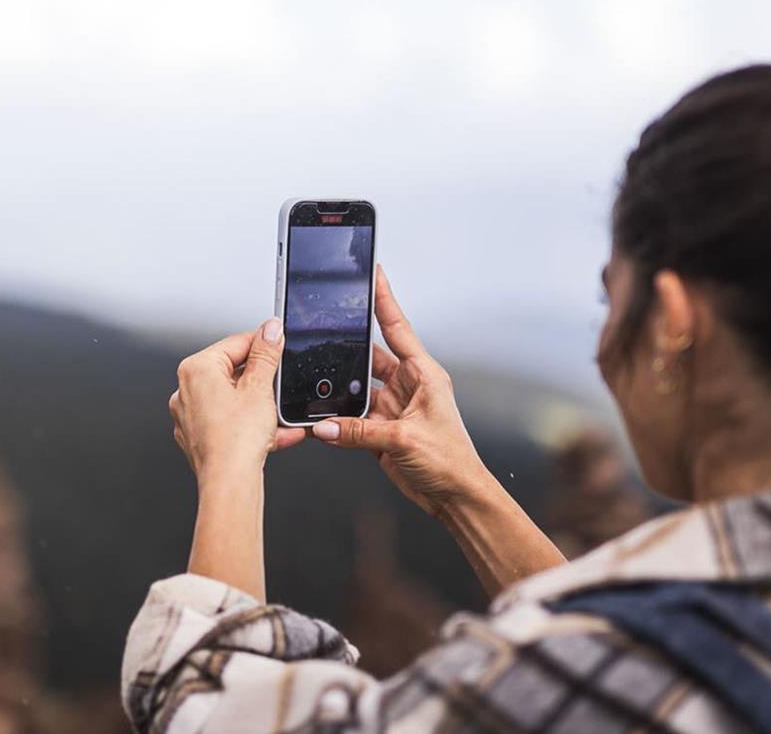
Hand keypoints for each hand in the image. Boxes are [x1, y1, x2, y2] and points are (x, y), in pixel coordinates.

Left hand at [168, 318, 304, 481]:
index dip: (263, 344)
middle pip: (232, 373)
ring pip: (233, 401)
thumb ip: (266, 354)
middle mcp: (186, 391)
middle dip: (262, 382)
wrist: (229, 482)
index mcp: (196, 370)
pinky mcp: (199, 438)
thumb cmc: (236, 439)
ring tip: (281, 415)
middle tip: (281, 385)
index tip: (279, 344)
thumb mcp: (260, 388)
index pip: (235, 344)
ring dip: (261, 407)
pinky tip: (276, 433)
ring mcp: (190, 417)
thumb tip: (270, 330)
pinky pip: (229, 423)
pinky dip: (251, 425)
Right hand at [312, 267, 492, 516]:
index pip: (397, 327)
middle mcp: (408, 386)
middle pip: (369, 355)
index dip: (383, 299)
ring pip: (356, 389)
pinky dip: (336, 419)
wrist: (456, 498)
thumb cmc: (450, 462)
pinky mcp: (381, 431)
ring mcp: (393, 408)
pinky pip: (352, 418)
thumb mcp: (405, 439)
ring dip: (338, 389)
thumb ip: (360, 431)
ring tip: (314, 382)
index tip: (373, 272)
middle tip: (322, 329)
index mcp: (424, 374)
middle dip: (347, 345)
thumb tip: (324, 428)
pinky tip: (320, 419)